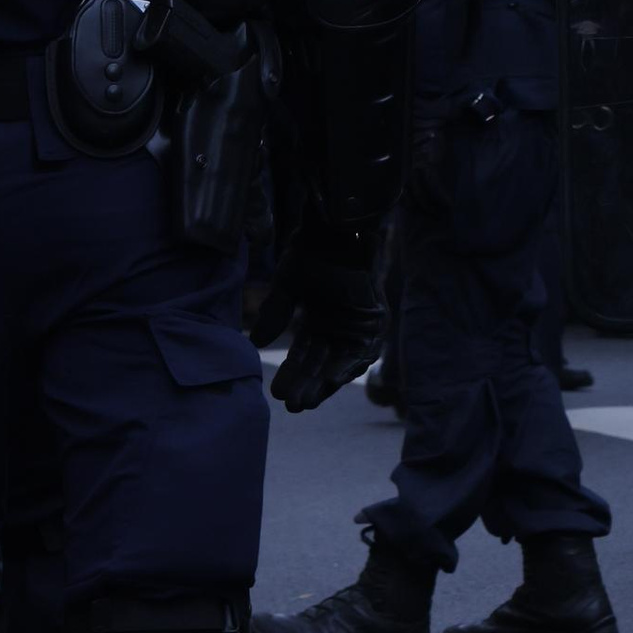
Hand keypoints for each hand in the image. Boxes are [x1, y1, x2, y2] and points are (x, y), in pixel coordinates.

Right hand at [253, 241, 384, 411]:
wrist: (338, 226)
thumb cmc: (313, 249)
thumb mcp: (289, 285)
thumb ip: (276, 312)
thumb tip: (258, 342)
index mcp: (317, 319)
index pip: (303, 356)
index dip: (292, 375)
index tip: (279, 394)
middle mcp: (337, 325)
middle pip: (321, 364)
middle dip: (307, 385)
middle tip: (292, 406)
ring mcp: (356, 323)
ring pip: (340, 362)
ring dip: (325, 382)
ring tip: (307, 401)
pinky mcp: (375, 319)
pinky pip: (363, 349)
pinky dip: (349, 364)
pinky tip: (332, 380)